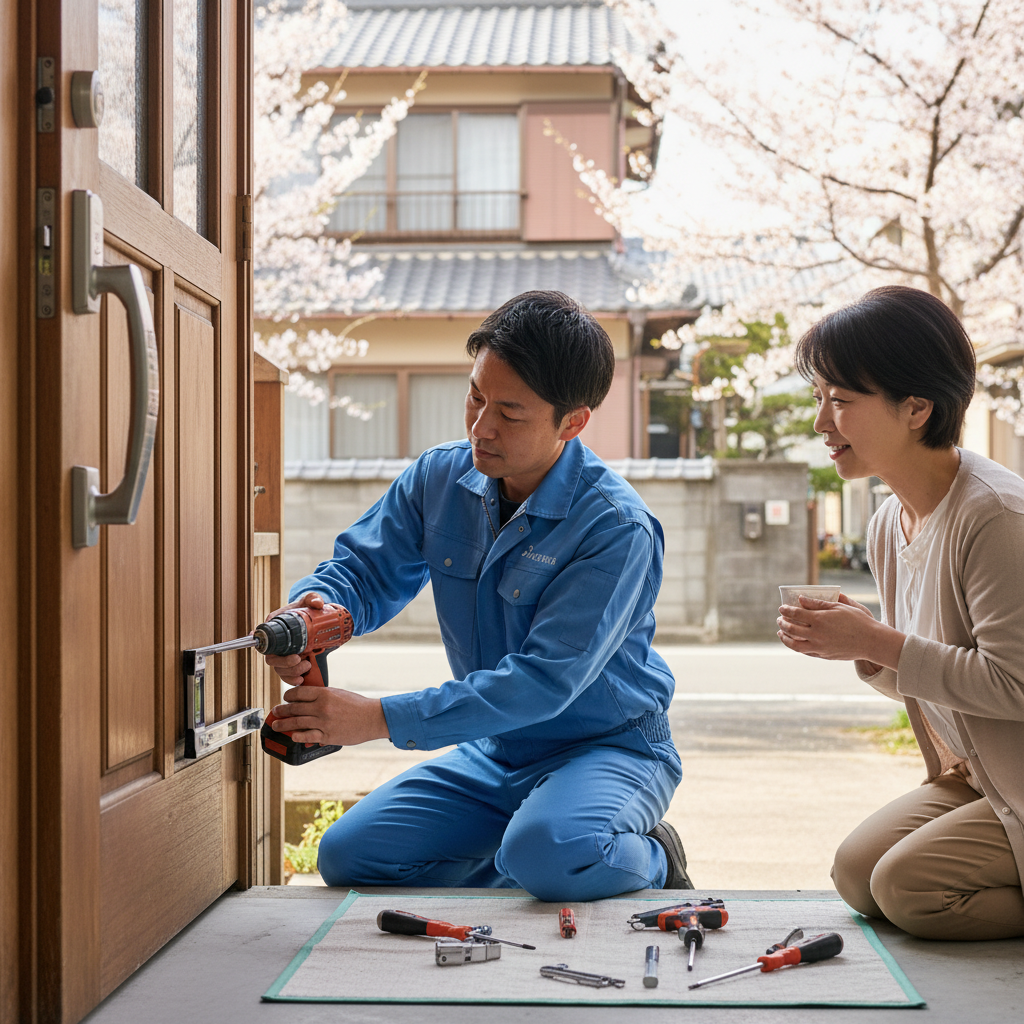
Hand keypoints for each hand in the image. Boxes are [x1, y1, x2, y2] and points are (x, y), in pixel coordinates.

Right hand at [263, 591, 344, 686]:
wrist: (319, 620)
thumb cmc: (308, 608)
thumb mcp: (311, 600)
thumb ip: (313, 598)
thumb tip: (317, 603)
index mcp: (276, 625)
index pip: (263, 636)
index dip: (260, 643)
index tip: (270, 649)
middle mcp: (277, 642)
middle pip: (271, 658)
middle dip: (284, 663)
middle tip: (299, 659)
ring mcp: (283, 655)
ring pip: (279, 670)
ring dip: (291, 672)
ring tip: (307, 666)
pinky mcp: (291, 663)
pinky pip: (287, 676)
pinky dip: (293, 680)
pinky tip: (302, 678)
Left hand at [270, 685, 389, 746]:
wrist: (372, 718)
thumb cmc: (358, 705)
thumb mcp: (339, 693)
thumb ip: (323, 696)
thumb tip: (307, 700)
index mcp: (324, 694)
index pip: (299, 693)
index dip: (288, 696)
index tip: (285, 698)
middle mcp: (322, 707)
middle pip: (295, 708)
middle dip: (282, 710)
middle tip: (276, 711)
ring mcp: (324, 722)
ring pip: (297, 722)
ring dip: (284, 724)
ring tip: (276, 725)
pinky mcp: (327, 736)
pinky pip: (307, 736)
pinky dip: (297, 735)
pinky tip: (292, 735)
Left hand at [777, 595, 904, 668]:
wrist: (871, 641)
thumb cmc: (858, 621)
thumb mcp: (839, 607)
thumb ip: (818, 604)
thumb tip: (801, 599)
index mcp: (820, 619)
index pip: (796, 614)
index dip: (786, 610)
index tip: (781, 608)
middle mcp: (817, 634)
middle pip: (791, 629)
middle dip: (782, 623)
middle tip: (779, 619)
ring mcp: (819, 647)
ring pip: (794, 645)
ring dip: (784, 638)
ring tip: (781, 633)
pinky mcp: (824, 655)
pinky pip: (805, 652)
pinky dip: (796, 646)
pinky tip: (794, 642)